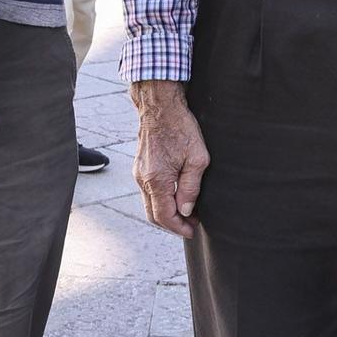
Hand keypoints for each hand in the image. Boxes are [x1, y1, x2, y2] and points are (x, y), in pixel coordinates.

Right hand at [132, 81, 208, 238]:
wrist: (160, 105)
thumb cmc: (181, 127)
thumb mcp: (197, 158)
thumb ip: (191, 188)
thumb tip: (186, 210)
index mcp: (157, 180)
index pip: (164, 217)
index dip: (179, 228)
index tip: (192, 230)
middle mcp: (143, 179)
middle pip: (153, 215)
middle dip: (172, 224)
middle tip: (190, 225)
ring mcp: (138, 173)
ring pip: (149, 204)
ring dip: (166, 212)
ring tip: (186, 211)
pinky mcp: (139, 166)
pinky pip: (148, 191)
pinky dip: (160, 200)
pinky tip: (175, 195)